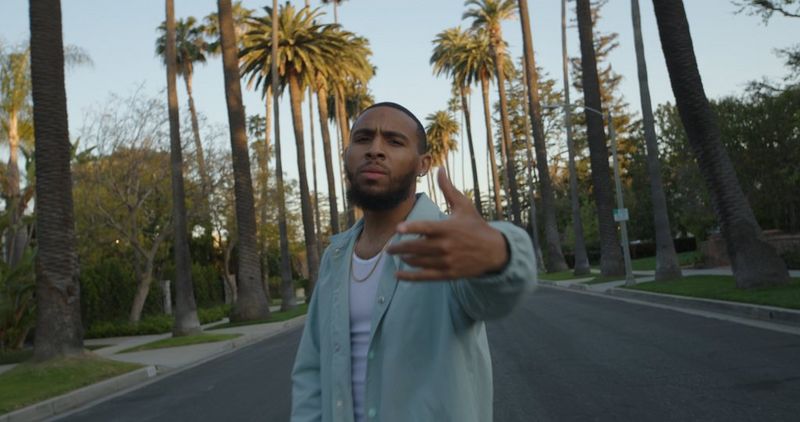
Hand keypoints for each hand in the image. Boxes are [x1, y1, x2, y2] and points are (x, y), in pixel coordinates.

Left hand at [387, 168, 508, 280]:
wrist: (495, 251)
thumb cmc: (476, 226)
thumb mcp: (464, 206)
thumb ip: (448, 189)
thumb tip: (439, 168)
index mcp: (448, 228)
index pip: (426, 228)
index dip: (411, 228)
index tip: (398, 229)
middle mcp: (446, 245)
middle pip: (417, 247)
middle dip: (399, 248)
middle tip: (388, 247)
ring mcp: (447, 261)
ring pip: (419, 261)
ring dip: (405, 259)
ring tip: (396, 255)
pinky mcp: (448, 273)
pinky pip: (425, 276)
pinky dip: (410, 277)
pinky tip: (398, 274)